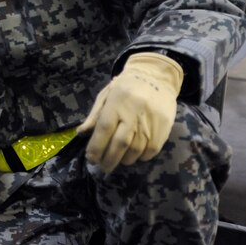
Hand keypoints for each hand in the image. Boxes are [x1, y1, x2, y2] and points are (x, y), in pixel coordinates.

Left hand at [78, 52, 182, 172]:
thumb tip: (81, 134)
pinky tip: (133, 156)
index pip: (104, 130)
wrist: (156, 77)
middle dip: (109, 159)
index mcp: (116, 105)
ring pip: (136, 151)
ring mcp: (150, 123)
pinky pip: (151, 151)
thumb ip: (94, 116)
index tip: (90, 158)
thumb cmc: (125, 87)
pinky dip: (141, 157)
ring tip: (117, 160)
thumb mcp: (105, 96)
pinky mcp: (164, 129)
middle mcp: (133, 115)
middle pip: (120, 144)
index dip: (96, 147)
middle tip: (103, 167)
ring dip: (124, 160)